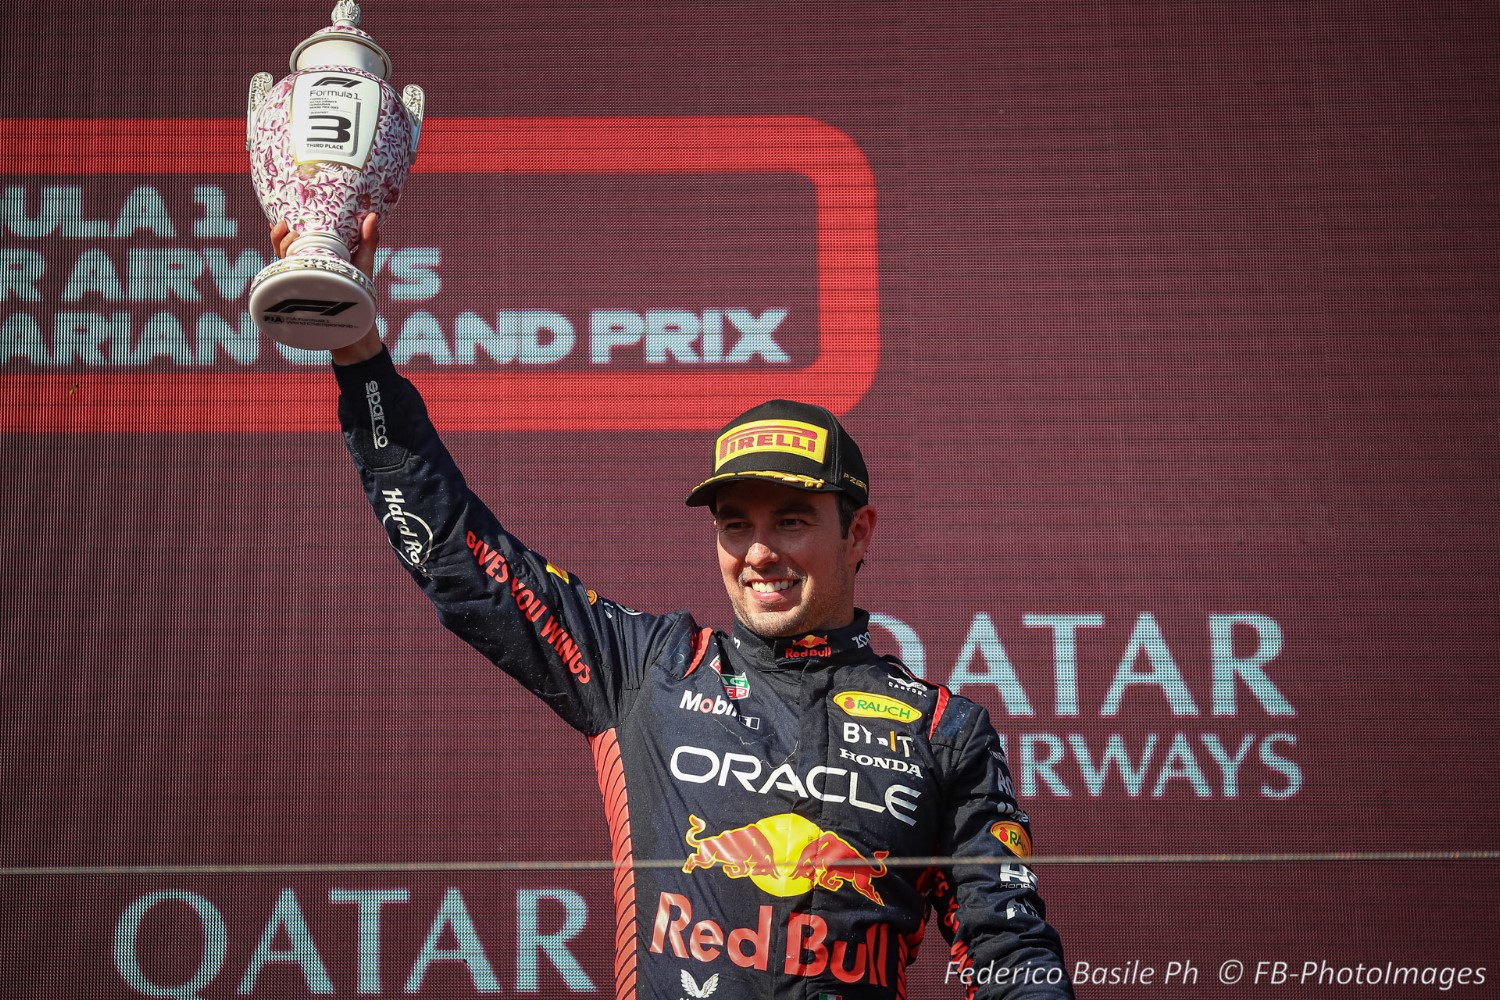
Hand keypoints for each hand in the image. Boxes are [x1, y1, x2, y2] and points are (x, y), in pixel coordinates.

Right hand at [268, 214, 383, 363]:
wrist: (358, 326)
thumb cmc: (361, 294)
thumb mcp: (364, 263)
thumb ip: (367, 240)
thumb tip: (372, 215)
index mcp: (315, 259)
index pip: (293, 242)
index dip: (283, 232)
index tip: (284, 221)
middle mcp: (306, 271)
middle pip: (283, 252)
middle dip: (280, 239)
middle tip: (288, 229)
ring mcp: (303, 285)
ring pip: (283, 266)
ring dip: (282, 252)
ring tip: (292, 241)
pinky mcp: (303, 299)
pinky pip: (287, 286)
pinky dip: (284, 275)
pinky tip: (285, 267)